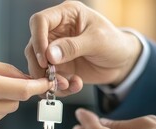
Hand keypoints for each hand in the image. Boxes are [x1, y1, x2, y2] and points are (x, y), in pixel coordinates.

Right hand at [25, 0, 141, 94]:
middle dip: (40, 65)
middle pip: (33, 45)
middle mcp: (56, 31)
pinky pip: (49, 78)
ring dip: (49, 79)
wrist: (122, 63)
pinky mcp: (59, 67)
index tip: (45, 58)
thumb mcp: (98, 41)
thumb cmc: (114, 43)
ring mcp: (55, 50)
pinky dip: (58, 87)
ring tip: (67, 85)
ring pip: (38, 65)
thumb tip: (49, 55)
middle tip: (52, 78)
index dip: (38, 39)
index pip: (40, 21)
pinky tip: (74, 86)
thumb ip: (73, 46)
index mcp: (66, 15)